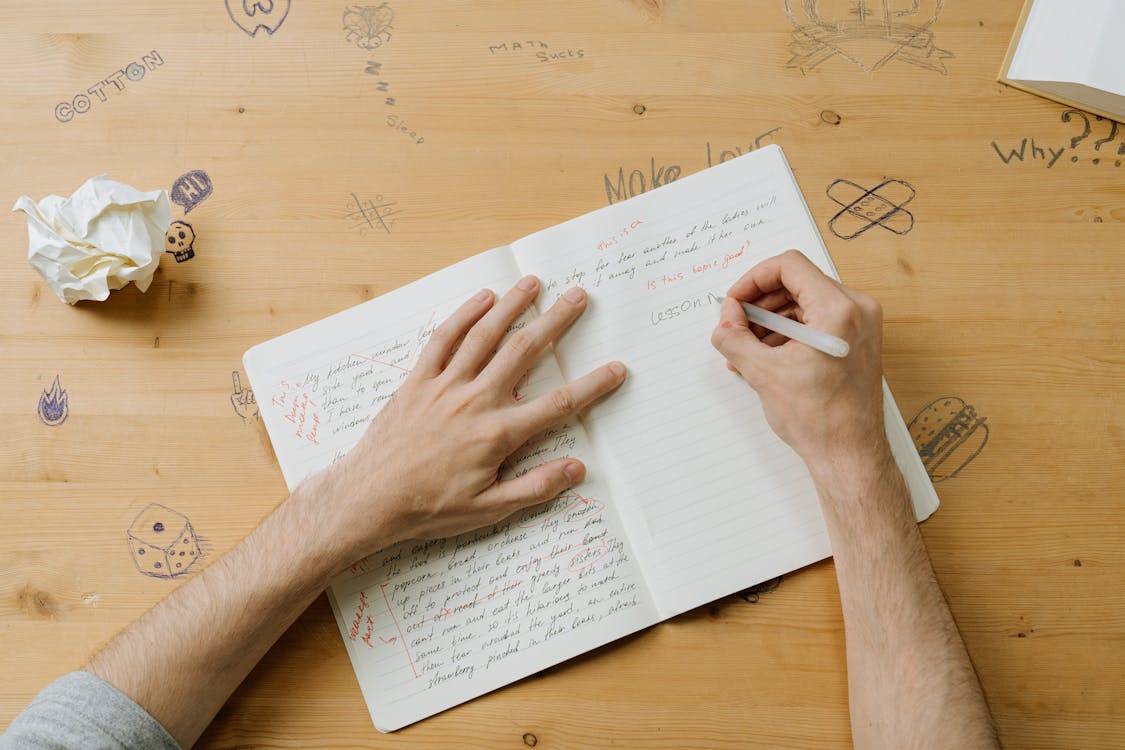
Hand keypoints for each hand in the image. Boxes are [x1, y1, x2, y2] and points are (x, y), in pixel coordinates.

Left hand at [230, 371, 258, 421]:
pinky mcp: (256, 396)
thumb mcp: (236, 405)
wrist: (249, 415)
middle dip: (243, 397)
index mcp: (239, 394)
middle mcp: (245, 392)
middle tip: (244, 402)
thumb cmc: (242, 410)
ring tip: (248, 403)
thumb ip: (234, 398)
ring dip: (248, 400)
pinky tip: (253, 403)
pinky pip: (254, 396)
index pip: (237, 385)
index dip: (236, 378)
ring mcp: (251, 394)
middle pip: (244, 390)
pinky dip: (253, 401)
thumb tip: (238, 393)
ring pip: (249, 393)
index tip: (235, 372)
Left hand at [304, 276, 625, 564]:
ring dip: (511, 306)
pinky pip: (443, 340)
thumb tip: (577, 471)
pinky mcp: (418, 381)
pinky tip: (482, 299)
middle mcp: (475, 401)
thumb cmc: (429, 508)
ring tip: (533, 282)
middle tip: (578, 296)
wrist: (369, 500)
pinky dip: (463, 316)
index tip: (617, 369)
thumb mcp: (488, 511)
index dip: (592, 386)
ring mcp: (445, 386)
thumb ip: (535, 488)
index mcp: (497, 434)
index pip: (557, 406)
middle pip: (524, 352)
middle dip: (555, 322)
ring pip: (485, 336)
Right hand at [710, 250, 887, 475]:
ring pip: (804, 302)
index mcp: (838, 310)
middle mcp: (856, 311)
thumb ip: (734, 337)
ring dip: (770, 319)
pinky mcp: (855, 342)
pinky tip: (764, 356)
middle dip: (759, 303)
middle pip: (797, 283)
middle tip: (735, 324)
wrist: (849, 456)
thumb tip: (724, 319)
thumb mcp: (763, 374)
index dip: (753, 279)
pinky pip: (816, 322)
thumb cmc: (821, 420)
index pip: (789, 266)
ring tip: (745, 347)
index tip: (734, 301)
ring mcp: (860, 326)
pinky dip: (788, 332)